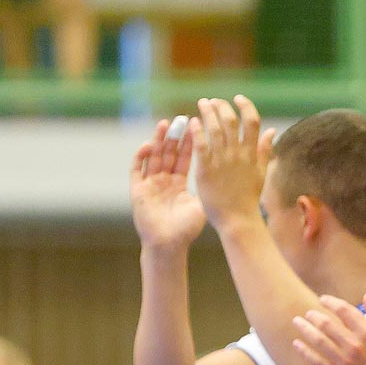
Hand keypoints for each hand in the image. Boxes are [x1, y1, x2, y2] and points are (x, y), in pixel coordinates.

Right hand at [129, 118, 203, 250]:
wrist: (168, 245)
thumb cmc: (187, 230)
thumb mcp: (200, 205)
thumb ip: (209, 188)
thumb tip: (229, 176)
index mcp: (178, 184)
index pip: (185, 159)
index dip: (189, 143)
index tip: (196, 127)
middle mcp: (163, 181)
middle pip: (169, 154)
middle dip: (175, 136)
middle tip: (181, 118)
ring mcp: (149, 184)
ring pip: (153, 157)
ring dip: (159, 140)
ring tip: (165, 124)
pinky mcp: (137, 189)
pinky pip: (137, 169)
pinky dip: (142, 156)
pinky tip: (149, 144)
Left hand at [192, 95, 274, 227]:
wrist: (237, 219)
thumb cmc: (248, 198)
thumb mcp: (261, 173)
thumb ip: (265, 150)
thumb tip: (272, 131)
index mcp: (252, 154)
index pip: (252, 122)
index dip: (245, 107)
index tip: (238, 99)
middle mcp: (237, 154)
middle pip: (231, 121)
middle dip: (222, 106)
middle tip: (214, 101)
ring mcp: (221, 161)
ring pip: (214, 129)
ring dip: (208, 113)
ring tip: (202, 104)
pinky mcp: (206, 169)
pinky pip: (201, 144)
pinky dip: (197, 130)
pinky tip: (193, 122)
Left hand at [291, 294, 365, 364]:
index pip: (344, 310)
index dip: (331, 302)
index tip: (323, 299)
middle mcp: (354, 346)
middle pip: (327, 324)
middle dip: (314, 315)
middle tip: (309, 313)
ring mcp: (345, 362)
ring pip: (318, 341)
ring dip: (305, 329)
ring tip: (297, 321)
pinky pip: (317, 362)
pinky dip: (304, 351)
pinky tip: (296, 344)